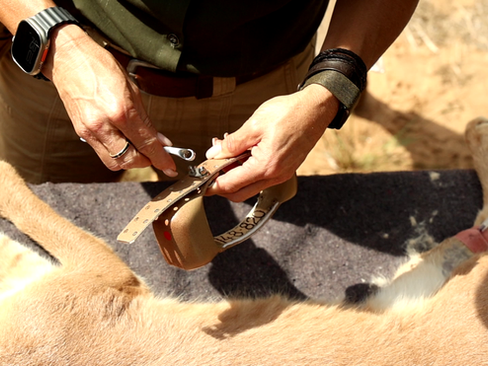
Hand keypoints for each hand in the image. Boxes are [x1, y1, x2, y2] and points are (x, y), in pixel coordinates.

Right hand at [43, 25, 177, 176]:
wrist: (68, 58)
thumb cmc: (101, 67)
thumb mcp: (133, 90)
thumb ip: (147, 121)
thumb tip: (161, 141)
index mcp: (121, 111)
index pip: (146, 144)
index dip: (161, 159)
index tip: (170, 167)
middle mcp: (103, 124)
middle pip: (130, 160)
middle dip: (146, 161)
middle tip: (154, 154)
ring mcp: (89, 130)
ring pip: (114, 162)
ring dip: (130, 161)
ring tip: (137, 148)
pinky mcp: (81, 132)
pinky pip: (102, 153)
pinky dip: (116, 153)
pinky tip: (123, 141)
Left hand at [205, 84, 339, 201]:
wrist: (316, 109)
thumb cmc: (289, 113)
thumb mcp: (254, 125)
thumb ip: (231, 144)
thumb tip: (214, 155)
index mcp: (266, 167)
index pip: (230, 185)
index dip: (211, 183)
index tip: (200, 179)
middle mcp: (274, 176)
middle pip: (239, 192)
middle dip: (222, 182)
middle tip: (211, 165)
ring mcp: (281, 174)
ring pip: (249, 185)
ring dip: (234, 174)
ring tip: (226, 152)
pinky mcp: (284, 169)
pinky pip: (260, 177)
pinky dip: (247, 170)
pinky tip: (242, 152)